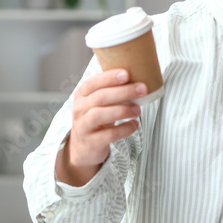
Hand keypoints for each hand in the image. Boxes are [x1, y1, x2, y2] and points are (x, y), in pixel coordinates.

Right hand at [55, 68, 145, 186]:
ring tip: (138, 110)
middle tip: (142, 89)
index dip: (109, 77)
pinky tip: (134, 124)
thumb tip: (138, 80)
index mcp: (82, 95)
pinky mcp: (91, 142)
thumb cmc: (95, 120)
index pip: (93, 83)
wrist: (83, 148)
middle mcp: (79, 109)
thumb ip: (111, 91)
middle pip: (100, 97)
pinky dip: (124, 129)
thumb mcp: (97, 103)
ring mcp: (83, 126)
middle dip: (123, 92)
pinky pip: (109, 134)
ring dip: (122, 110)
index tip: (126, 73)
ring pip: (100, 115)